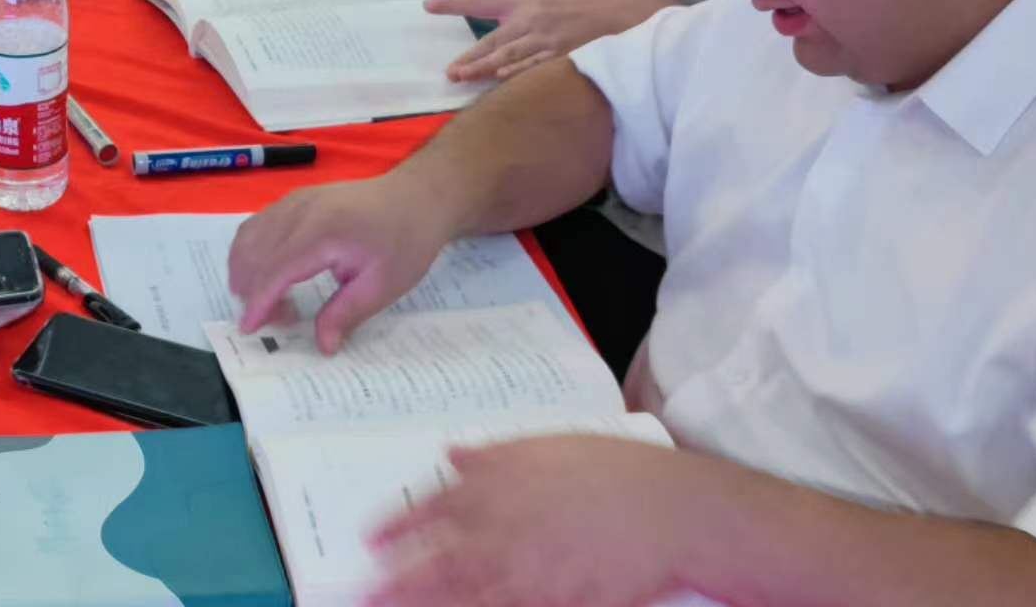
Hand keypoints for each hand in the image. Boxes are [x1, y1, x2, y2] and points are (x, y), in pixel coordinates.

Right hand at [226, 174, 456, 353]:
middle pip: (254, 253)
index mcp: (322, 232)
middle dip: (253, 292)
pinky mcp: (294, 199)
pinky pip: (257, 225)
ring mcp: (294, 201)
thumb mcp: (383, 286)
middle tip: (279, 320)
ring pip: (248, 237)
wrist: (417, 197)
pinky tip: (266, 273)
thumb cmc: (406, 242)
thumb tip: (322, 346)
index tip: (249, 329)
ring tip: (270, 301)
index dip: (259, 302)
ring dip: (247, 272)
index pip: (276, 270)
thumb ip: (346, 314)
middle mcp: (300, 211)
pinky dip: (251, 253)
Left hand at [365, 435, 708, 606]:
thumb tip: (452, 454)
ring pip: (461, 595)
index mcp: (497, 485)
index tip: (371, 540)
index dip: (397, 527)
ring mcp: (527, 572)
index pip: (431, 507)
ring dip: (422, 604)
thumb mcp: (548, 445)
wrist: (673, 511)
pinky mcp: (554, 602)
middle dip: (395, 580)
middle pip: (435, 560)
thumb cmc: (617, 471)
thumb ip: (493, 455)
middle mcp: (504, 529)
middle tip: (362, 592)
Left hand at [424, 0, 673, 82]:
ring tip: (462, 78)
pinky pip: (536, 66)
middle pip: (493, 40)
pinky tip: (500, 80)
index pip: (483, 1)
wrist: (625, 13)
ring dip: (484, 69)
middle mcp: (532, 19)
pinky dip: (518, 72)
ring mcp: (548, 40)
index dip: (454, 4)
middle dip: (470, 56)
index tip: (428, 6)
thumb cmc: (580, 1)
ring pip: (510, 57)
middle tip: (449, 71)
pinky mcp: (564, 56)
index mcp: (526, 0)